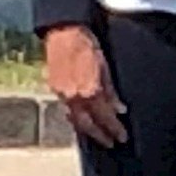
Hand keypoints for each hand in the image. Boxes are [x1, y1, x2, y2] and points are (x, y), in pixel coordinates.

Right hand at [44, 24, 125, 146]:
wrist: (63, 33)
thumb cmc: (88, 46)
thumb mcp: (106, 67)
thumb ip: (111, 91)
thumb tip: (119, 109)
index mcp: (90, 91)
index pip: (105, 118)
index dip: (114, 129)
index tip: (122, 137)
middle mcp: (74, 97)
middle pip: (87, 125)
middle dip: (99, 136)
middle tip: (110, 143)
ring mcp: (62, 94)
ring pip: (74, 119)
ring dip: (86, 129)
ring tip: (96, 134)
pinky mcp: (54, 89)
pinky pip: (66, 109)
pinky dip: (75, 116)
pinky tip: (82, 117)